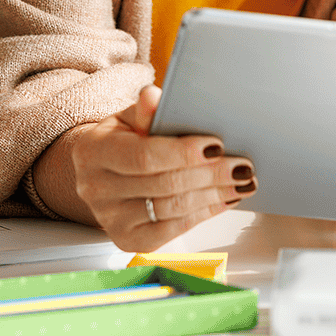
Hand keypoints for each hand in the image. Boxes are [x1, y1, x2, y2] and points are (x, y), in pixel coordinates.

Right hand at [67, 86, 252, 251]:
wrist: (99, 171)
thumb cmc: (120, 140)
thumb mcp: (128, 118)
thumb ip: (145, 110)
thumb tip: (153, 96)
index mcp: (94, 152)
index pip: (144, 156)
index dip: (184, 153)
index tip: (217, 145)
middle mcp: (96, 188)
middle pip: (164, 184)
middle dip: (209, 174)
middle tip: (241, 166)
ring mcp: (111, 219)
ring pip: (173, 208)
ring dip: (214, 194)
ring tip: (241, 181)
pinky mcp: (128, 239)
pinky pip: (174, 229)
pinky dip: (205, 212)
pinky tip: (224, 199)